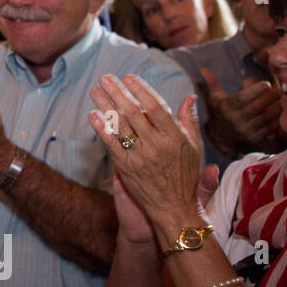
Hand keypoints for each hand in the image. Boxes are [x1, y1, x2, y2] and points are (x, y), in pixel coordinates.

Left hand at [88, 75, 201, 231]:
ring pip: (120, 125)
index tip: (129, 77)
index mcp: (175, 137)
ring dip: (105, 105)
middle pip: (134, 112)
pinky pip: (111, 144)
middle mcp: (158, 145)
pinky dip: (101, 128)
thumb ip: (189, 121)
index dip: (141, 90)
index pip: (156, 107)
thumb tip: (189, 97)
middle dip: (118, 92)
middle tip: (105, 78)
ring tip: (95, 91)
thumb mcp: (194, 148)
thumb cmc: (185, 176)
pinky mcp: (126, 168)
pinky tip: (92, 115)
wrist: (173, 208)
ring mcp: (140, 157)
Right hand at [202, 68, 281, 153]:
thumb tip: (203, 70)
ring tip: (284, 98)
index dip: (254, 91)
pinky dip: (278, 118)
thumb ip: (212, 83)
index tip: (267, 84)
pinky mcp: (255, 138)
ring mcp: (245, 131)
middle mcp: (235, 121)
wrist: (223, 138)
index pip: (241, 99)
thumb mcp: (215, 98)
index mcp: (226, 109)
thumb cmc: (221, 112)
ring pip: (266, 117)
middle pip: (257, 107)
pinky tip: (282, 110)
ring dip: (277, 107)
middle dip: (270, 97)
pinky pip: (270, 127)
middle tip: (281, 88)